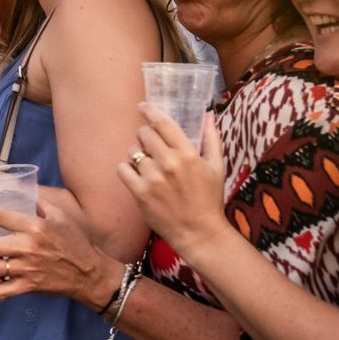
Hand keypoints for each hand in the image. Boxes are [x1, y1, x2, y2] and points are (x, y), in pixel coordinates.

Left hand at [0, 200, 124, 308]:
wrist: (90, 274)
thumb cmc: (75, 243)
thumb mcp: (60, 216)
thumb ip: (39, 203)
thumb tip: (20, 190)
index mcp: (34, 227)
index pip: (1, 216)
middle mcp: (27, 248)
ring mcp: (26, 269)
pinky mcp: (28, 286)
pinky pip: (2, 293)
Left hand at [119, 106, 227, 260]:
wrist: (199, 232)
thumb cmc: (209, 199)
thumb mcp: (216, 167)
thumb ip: (211, 139)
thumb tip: (209, 114)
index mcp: (188, 154)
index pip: (162, 123)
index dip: (149, 111)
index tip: (143, 107)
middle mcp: (169, 163)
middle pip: (144, 134)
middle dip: (145, 136)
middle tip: (150, 145)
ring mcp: (152, 178)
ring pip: (132, 151)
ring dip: (137, 154)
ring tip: (147, 165)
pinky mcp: (139, 192)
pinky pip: (122, 169)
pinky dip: (126, 169)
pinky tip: (136, 175)